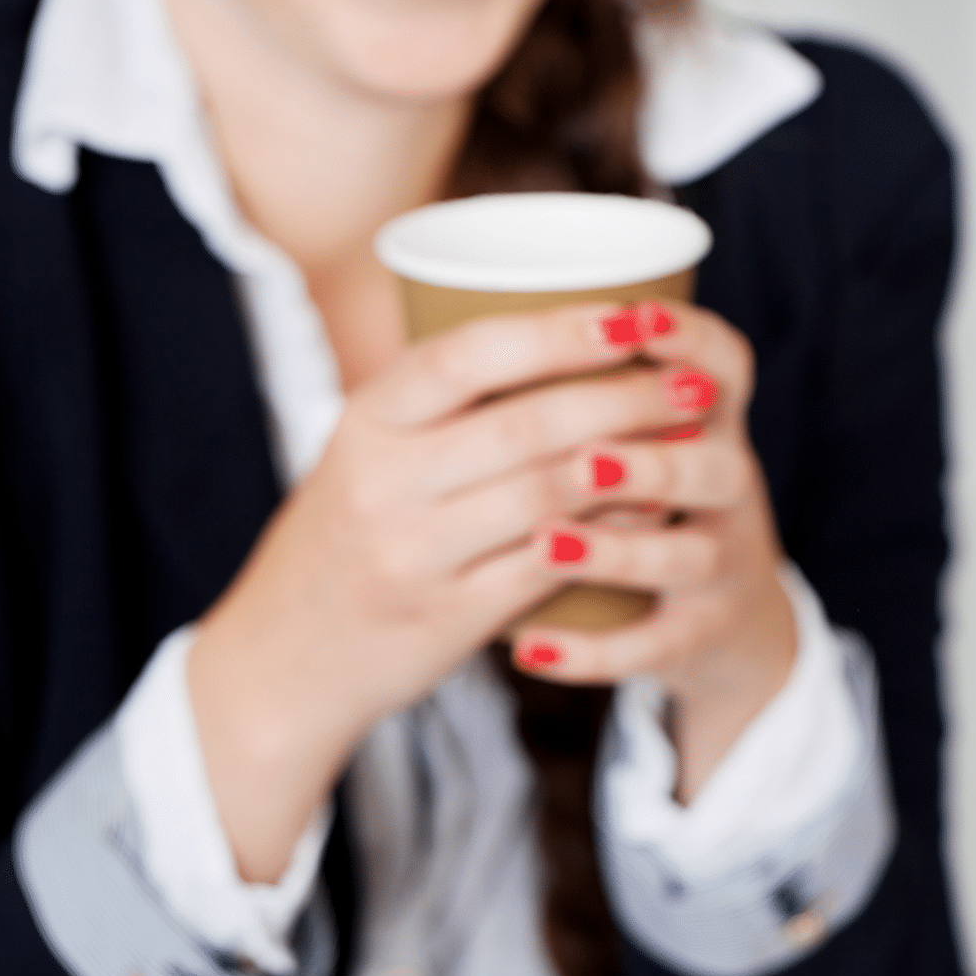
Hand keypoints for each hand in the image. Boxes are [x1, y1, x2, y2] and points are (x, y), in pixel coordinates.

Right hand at [190, 301, 688, 879]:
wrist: (284, 659)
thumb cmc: (347, 536)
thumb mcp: (362, 455)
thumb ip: (436, 405)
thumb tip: (546, 321)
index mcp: (365, 421)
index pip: (466, 357)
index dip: (557, 333)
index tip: (631, 315)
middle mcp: (382, 483)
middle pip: (527, 425)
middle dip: (623, 396)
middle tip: (691, 382)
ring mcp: (414, 555)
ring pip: (549, 494)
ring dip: (634, 461)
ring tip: (689, 438)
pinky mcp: (448, 617)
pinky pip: (551, 565)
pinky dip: (612, 532)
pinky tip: (657, 509)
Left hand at [499, 302, 795, 802]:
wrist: (716, 617)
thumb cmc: (643, 498)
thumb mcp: (646, 427)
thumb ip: (579, 371)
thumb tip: (459, 280)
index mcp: (712, 420)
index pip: (725, 364)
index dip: (686, 341)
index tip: (631, 322)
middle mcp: (730, 488)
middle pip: (710, 467)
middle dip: (644, 459)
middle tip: (582, 457)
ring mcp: (722, 567)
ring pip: (688, 558)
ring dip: (618, 551)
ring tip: (550, 543)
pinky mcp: (698, 636)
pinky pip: (650, 648)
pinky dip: (588, 652)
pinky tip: (529, 649)